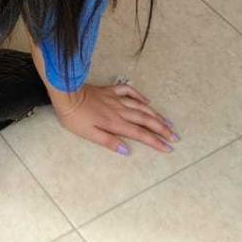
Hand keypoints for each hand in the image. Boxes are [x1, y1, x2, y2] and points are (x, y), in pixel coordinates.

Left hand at [52, 80, 176, 156]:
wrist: (66, 94)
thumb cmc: (75, 117)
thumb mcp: (89, 134)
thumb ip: (109, 142)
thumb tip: (127, 150)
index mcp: (116, 123)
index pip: (140, 134)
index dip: (155, 141)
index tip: (168, 148)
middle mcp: (120, 111)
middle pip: (145, 120)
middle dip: (162, 129)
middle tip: (175, 136)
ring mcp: (116, 99)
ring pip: (141, 106)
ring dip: (155, 114)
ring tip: (167, 122)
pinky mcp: (110, 91)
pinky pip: (128, 91)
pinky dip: (139, 96)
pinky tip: (146, 100)